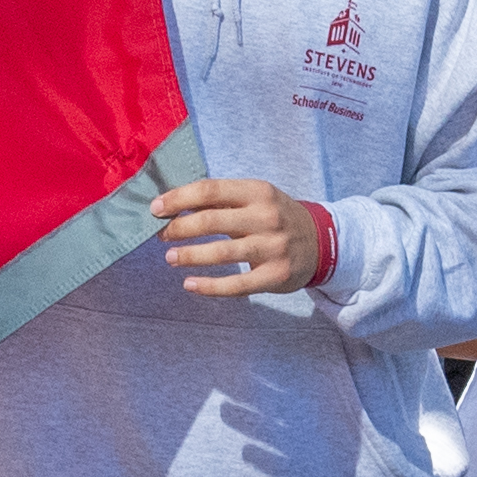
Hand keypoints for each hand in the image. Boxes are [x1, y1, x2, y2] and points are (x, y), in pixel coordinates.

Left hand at [151, 175, 319, 297]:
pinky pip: (237, 284)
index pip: (210, 190)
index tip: (156, 208)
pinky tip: (190, 284)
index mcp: (258, 192)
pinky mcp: (275, 275)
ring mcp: (273, 247)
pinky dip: (209, 286)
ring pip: (221, 253)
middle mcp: (266, 217)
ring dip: (189, 256)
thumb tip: (173, 206)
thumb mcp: (256, 198)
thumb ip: (221, 200)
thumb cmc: (276, 217)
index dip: (179, 199)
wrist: (321, 242)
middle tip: (160, 236)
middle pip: (211, 221)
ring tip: (170, 258)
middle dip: (179, 228)